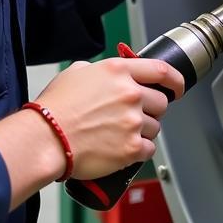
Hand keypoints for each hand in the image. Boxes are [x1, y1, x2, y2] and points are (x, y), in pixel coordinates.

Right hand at [33, 57, 183, 180]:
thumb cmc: (54, 109)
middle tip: (133, 118)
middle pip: (161, 102)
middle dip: (151, 110)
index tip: (177, 88)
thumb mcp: (75, 73)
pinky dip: (138, 152)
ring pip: (155, 127)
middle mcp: (130, 93)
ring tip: (120, 135)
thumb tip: (107, 75)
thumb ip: (98, 70)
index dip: (175, 80)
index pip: (162, 70)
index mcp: (119, 71)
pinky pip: (149, 149)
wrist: (45, 138)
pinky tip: (122, 150)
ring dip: (143, 132)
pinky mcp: (132, 147)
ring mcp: (133, 121)